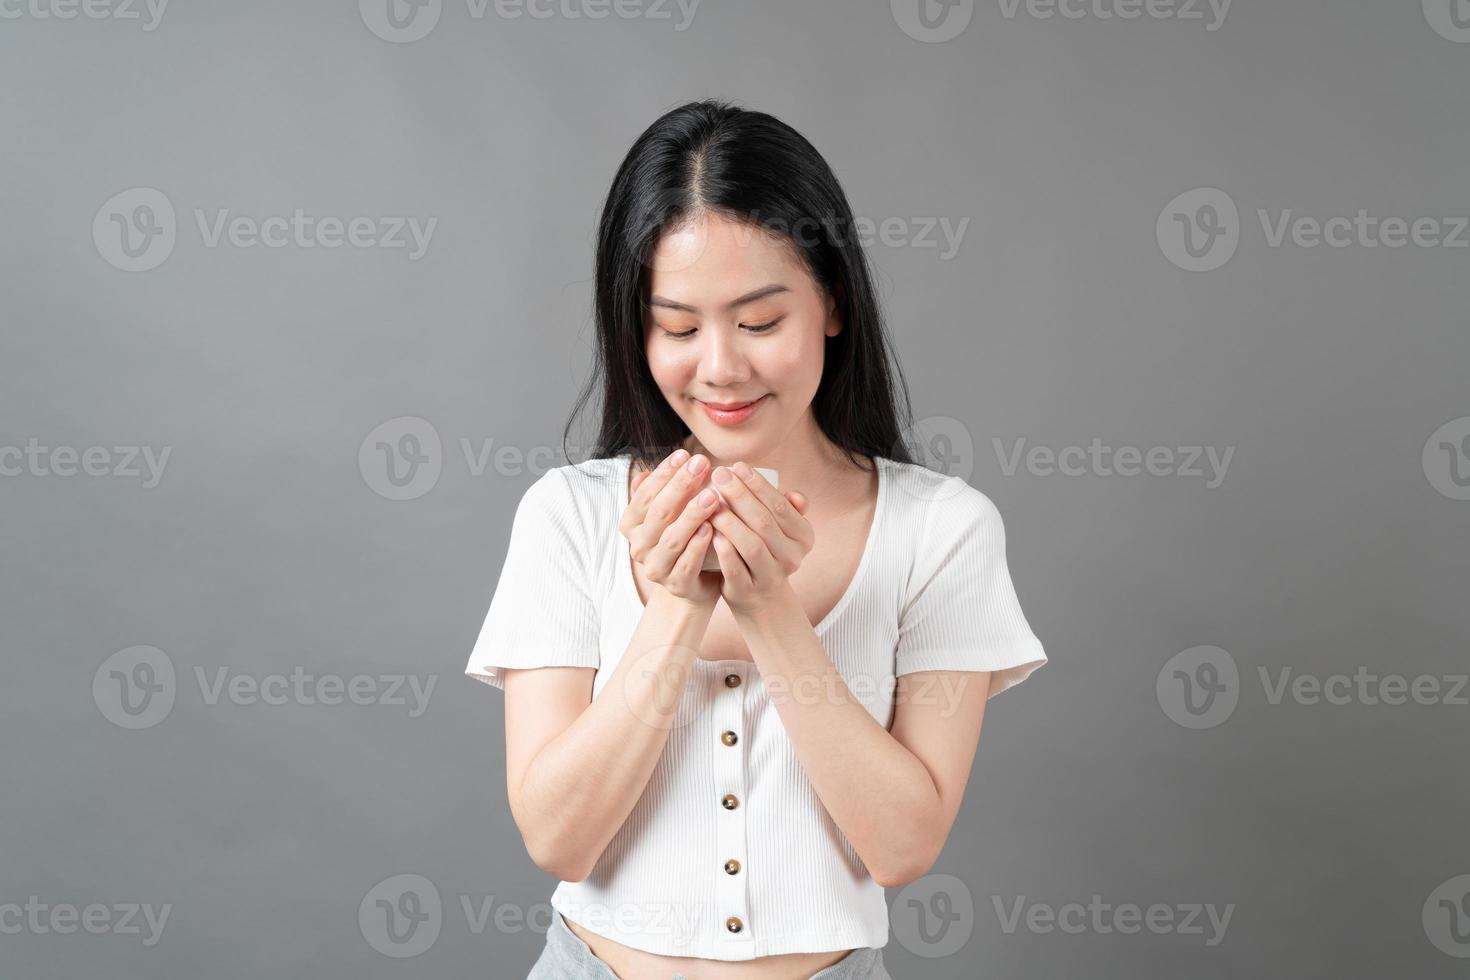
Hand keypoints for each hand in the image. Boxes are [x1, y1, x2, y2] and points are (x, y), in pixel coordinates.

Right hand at [619, 450, 722, 607]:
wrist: (697, 580)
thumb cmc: (684, 537)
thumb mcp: (672, 511)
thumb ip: (665, 490)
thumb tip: (654, 468)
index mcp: (632, 525)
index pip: (645, 494)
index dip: (664, 473)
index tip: (685, 454)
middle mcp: (638, 547)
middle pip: (659, 512)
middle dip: (681, 486)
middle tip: (702, 465)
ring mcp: (656, 568)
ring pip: (671, 539)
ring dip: (692, 515)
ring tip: (712, 496)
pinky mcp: (676, 585)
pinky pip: (686, 564)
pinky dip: (698, 546)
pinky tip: (711, 528)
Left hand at [705, 462, 813, 616]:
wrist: (761, 597)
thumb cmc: (767, 550)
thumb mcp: (782, 530)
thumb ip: (787, 509)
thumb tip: (796, 495)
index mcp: (803, 537)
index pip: (781, 506)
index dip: (758, 484)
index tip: (736, 466)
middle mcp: (791, 558)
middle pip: (764, 522)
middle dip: (740, 496)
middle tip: (719, 475)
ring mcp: (770, 577)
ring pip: (751, 545)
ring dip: (730, 521)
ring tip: (711, 501)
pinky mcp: (747, 591)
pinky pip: (734, 568)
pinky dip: (722, 548)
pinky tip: (709, 530)